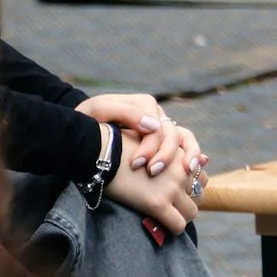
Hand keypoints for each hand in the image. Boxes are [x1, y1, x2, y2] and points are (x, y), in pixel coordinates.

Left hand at [77, 95, 205, 175]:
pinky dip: (193, 158)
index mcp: (144, 104)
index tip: (136, 164)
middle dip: (165, 155)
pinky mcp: (165, 142)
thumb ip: (124, 112)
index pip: (156, 125)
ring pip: (186, 139)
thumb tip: (153, 125)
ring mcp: (164, 128)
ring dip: (189, 156)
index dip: (150, 146)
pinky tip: (193, 171)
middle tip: (152, 172)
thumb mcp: (98, 110)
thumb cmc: (87, 119)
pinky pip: (186, 148)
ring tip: (187, 172)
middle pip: (172, 134)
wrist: (83, 129)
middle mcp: (158, 115)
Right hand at [107, 129, 200, 234]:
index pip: (200, 175)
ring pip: (191, 212)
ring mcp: (170, 188)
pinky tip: (163, 226)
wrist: (98, 149)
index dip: (190, 184)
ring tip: (168, 215)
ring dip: (182, 215)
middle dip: (188, 200)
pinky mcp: (157, 203)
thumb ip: (173, 150)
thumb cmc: (118, 142)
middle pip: (199, 194)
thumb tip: (205, 159)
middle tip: (173, 204)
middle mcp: (180, 171)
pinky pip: (177, 225)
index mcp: (179, 155)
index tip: (178, 189)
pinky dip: (173, 228)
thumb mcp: (149, 139)